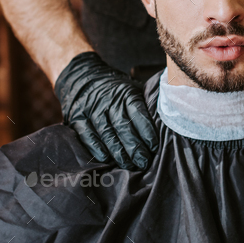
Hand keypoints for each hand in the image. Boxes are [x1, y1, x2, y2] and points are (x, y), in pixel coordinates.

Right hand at [54, 51, 158, 169]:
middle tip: (144, 162)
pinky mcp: (77, 118)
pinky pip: (87, 135)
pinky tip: (106, 159)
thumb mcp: (133, 88)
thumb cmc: (116, 89)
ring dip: (118, 152)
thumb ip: (146, 102)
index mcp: (126, 94)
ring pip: (106, 133)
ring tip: (129, 165)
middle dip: (135, 147)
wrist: (83, 76)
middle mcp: (108, 101)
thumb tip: (166, 120)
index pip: (138, 113)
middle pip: (123, 126)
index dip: (147, 131)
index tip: (154, 146)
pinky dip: (96, 148)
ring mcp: (92, 110)